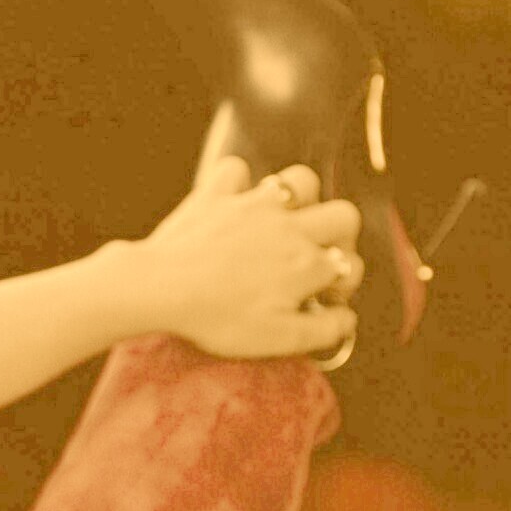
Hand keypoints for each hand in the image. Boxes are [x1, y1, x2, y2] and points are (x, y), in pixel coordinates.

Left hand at [113, 156, 361, 358]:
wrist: (160, 288)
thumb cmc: (218, 318)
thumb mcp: (279, 339)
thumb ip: (323, 331)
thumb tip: (348, 320)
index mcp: (306, 264)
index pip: (349, 266)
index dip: (343, 286)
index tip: (323, 300)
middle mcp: (288, 228)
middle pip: (343, 216)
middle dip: (341, 237)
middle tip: (317, 257)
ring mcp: (252, 205)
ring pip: (300, 180)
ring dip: (303, 199)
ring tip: (288, 223)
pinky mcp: (216, 195)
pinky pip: (235, 170)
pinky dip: (238, 183)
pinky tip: (234, 204)